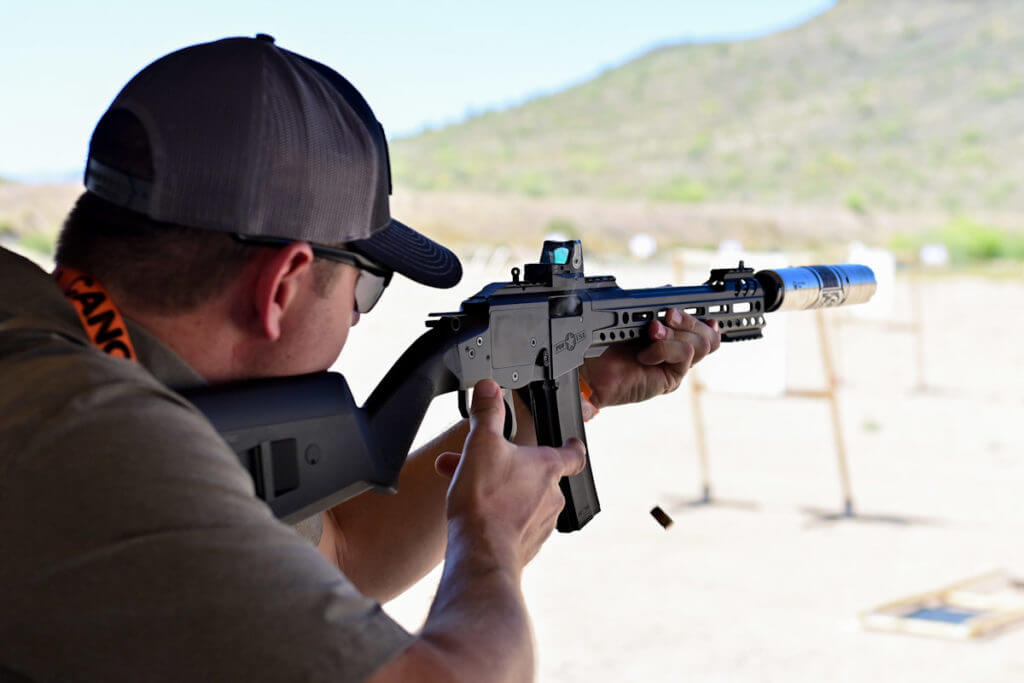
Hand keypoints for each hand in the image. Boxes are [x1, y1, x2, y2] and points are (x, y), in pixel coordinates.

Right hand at [435, 379, 586, 568]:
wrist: (481, 553)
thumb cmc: (486, 501)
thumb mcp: (481, 444)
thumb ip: (487, 414)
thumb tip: (489, 388)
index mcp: (547, 468)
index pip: (573, 453)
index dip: (572, 446)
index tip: (572, 442)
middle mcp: (552, 497)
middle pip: (536, 476)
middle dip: (508, 468)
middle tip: (481, 464)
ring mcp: (541, 525)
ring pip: (522, 500)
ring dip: (499, 491)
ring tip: (468, 488)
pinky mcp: (526, 547)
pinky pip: (514, 525)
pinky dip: (498, 516)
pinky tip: (474, 515)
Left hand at [580, 308, 720, 407]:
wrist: (590, 371)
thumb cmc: (604, 344)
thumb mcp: (630, 318)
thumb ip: (652, 305)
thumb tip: (669, 290)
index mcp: (672, 335)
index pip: (705, 327)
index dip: (708, 317)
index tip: (704, 305)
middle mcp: (677, 351)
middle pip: (709, 335)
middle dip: (689, 319)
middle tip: (667, 315)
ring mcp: (676, 366)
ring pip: (701, 344)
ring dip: (675, 333)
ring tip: (652, 332)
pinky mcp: (671, 379)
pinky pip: (684, 355)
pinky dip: (664, 349)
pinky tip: (644, 355)